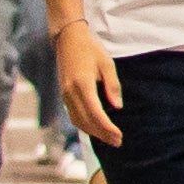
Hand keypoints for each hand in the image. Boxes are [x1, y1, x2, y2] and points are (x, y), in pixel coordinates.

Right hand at [52, 27, 126, 145]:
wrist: (68, 39)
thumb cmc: (90, 49)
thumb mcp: (107, 63)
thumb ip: (112, 86)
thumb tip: (118, 107)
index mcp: (82, 84)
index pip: (95, 113)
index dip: (107, 127)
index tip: (119, 136)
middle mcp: (70, 92)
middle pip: (86, 121)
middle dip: (102, 134)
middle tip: (118, 143)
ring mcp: (65, 94)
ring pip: (78, 121)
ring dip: (93, 132)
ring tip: (109, 139)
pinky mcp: (64, 95)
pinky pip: (73, 115)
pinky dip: (84, 125)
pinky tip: (95, 129)